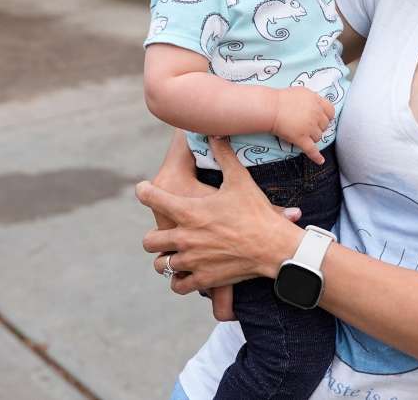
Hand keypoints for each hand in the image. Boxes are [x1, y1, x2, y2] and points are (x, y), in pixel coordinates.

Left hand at [141, 137, 303, 296]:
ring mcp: (192, 260)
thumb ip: (224, 155)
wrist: (273, 246)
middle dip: (153, 236)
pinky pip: (178, 284)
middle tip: (162, 232)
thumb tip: (216, 133)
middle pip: (148, 241)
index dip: (144, 191)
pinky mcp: (202, 278)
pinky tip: (186, 273)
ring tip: (172, 254)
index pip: (151, 198)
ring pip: (160, 264)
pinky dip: (180, 280)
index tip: (144, 189)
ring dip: (165, 259)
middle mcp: (184, 237)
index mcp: (189, 212)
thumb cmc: (256, 212)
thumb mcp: (240, 180)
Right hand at [271, 87, 334, 164]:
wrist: (270, 108)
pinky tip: (320, 161)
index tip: (322, 118)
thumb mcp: (302, 92)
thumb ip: (313, 98)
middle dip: (318, 126)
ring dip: (312, 137)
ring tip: (301, 132)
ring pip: (318, 137)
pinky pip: (312, 150)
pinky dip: (316, 157)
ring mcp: (309, 127)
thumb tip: (318, 105)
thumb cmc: (282, 99)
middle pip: (324, 125)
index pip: (330, 111)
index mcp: (316, 102)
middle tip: (306, 125)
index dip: (327, 116)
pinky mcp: (302, 138)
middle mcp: (316, 114)